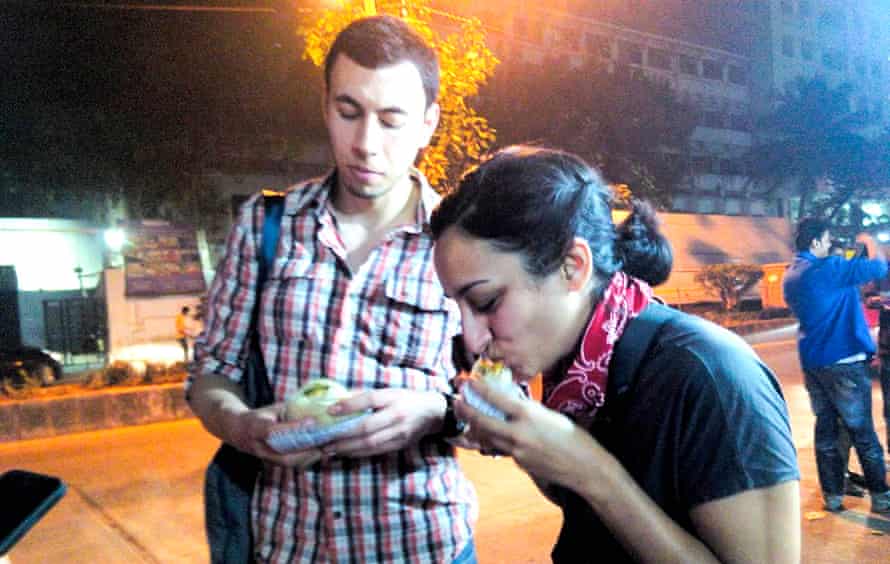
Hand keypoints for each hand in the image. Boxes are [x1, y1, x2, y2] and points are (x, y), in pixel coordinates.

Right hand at [224, 404, 323, 468]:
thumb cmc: (259, 416)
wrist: (236, 431)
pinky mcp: (270, 462)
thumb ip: (289, 410)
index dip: (293, 427)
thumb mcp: (270, 409)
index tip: (312, 421)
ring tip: (325, 448)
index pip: (274, 431)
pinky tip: (318, 452)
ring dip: (308, 457)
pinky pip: (289, 464)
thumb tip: (314, 405)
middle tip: (324, 442)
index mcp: (255, 428)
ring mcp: (264, 457)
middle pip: (284, 456)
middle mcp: (258, 447)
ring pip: (288, 463)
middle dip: (306, 451)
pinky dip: (304, 459)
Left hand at [318, 388, 446, 457]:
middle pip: (367, 427)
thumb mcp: (389, 391)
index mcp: (394, 397)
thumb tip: (339, 401)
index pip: (370, 400)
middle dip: (343, 435)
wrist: (432, 412)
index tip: (330, 411)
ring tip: (329, 449)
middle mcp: (397, 415)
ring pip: (370, 443)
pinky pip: (376, 451)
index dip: (350, 405)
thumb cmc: (406, 398)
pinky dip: (358, 453)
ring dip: (347, 448)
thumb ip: (366, 396)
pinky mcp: (400, 445)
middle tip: (324, 439)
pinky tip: (345, 452)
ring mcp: (400, 433)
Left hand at [454, 379, 603, 490]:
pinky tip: (490, 434)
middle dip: (465, 410)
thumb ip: (527, 409)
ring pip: (486, 437)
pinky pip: (500, 448)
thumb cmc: (573, 437)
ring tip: (466, 417)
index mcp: (528, 414)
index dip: (477, 389)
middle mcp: (518, 432)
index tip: (467, 382)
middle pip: (481, 421)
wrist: (585, 467)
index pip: (495, 398)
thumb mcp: (549, 415)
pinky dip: (492, 440)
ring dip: (473, 427)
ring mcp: (516, 450)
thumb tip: (510, 403)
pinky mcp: (518, 463)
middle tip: (455, 400)